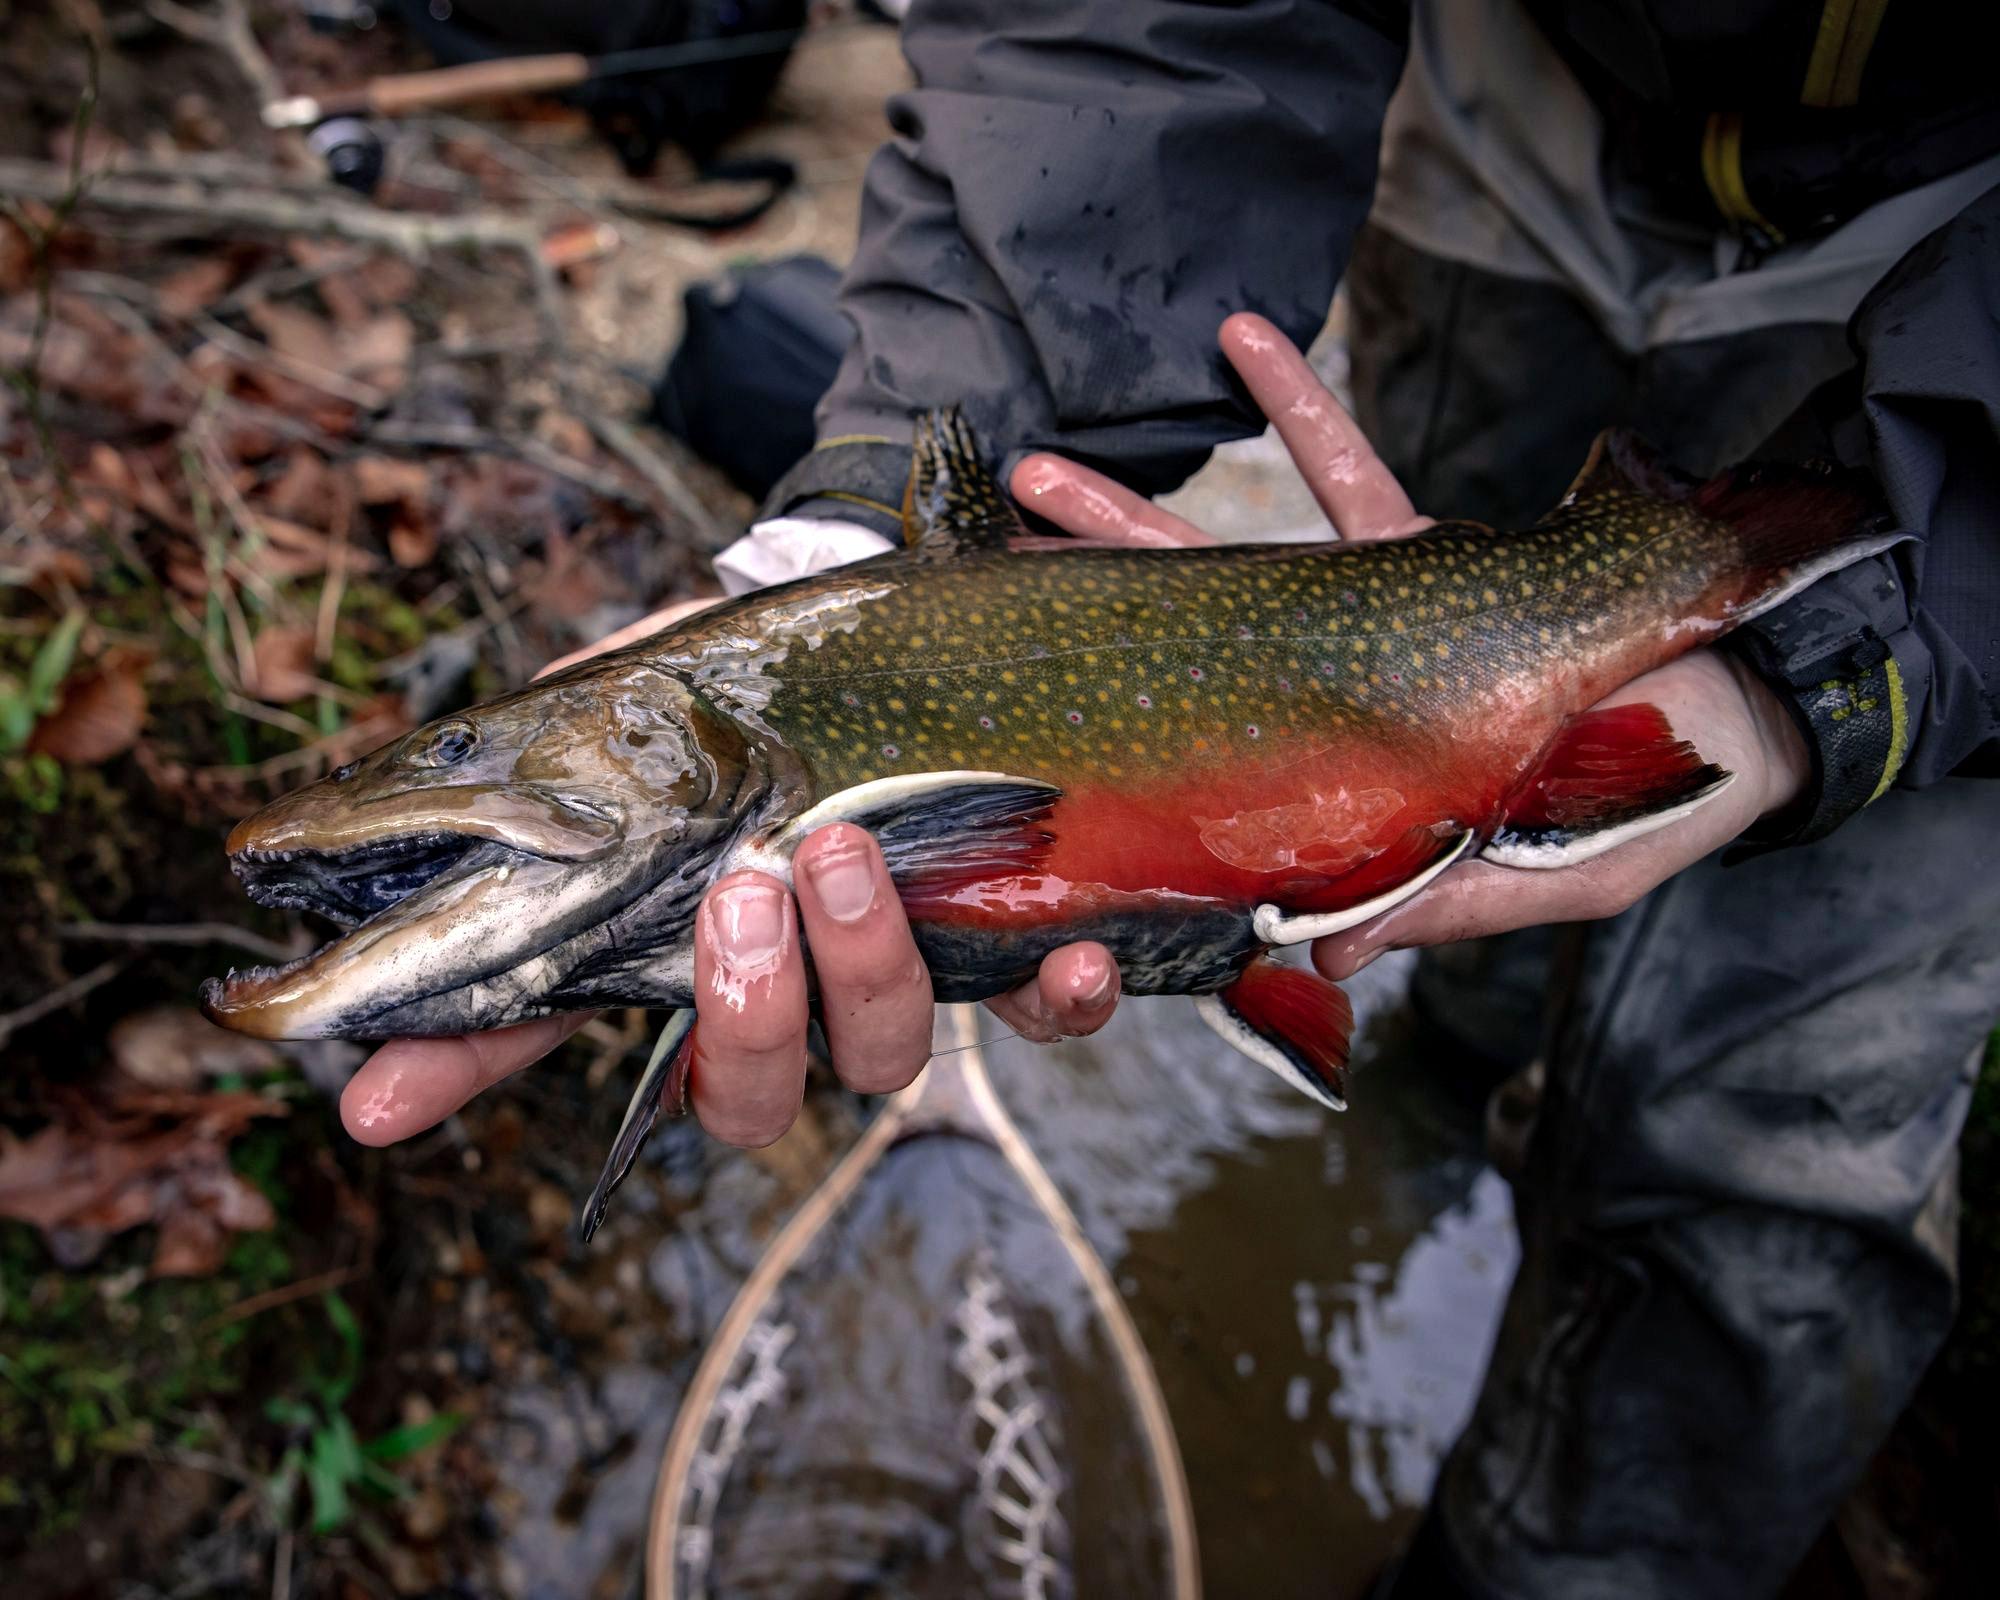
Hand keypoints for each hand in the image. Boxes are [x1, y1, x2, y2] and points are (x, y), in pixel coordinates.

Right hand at [340, 603, 1124, 1153]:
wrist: (915, 621)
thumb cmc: (769, 668)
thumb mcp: (666, 679)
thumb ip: (594, 727)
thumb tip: (501, 758)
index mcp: (672, 940)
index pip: (542, 1030)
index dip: (457, 1071)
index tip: (371, 1100)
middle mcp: (784, 990)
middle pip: (742, 1092)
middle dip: (740, 1011)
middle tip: (740, 892)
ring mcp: (894, 983)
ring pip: (877, 1061)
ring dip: (861, 975)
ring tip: (846, 855)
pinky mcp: (1009, 951)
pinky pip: (1036, 1022)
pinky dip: (1055, 1001)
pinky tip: (1068, 952)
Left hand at [1010, 312, 1809, 986]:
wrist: (1737, 718)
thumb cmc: (1642, 814)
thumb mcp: (1544, 880)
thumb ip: (1438, 899)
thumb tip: (1324, 956)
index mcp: (1344, 789)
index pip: (1210, 787)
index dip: (1123, 778)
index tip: (1024, 759)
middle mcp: (1327, 709)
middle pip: (1175, 667)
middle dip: (1076, 637)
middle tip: (974, 595)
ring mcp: (1361, 626)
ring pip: (1225, 567)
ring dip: (1133, 518)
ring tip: (1037, 470)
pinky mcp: (1421, 552)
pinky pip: (1345, 468)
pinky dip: (1295, 408)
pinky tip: (1240, 337)